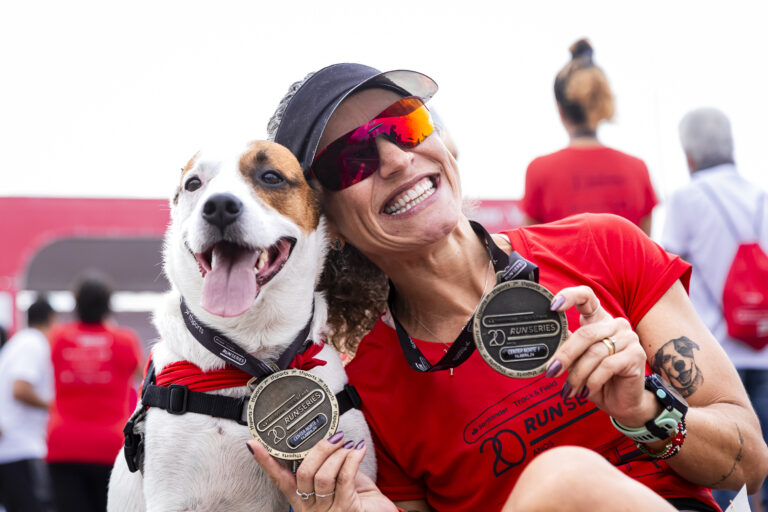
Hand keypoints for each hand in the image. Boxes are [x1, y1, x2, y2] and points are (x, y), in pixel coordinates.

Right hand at [247, 433, 396, 511]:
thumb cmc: (361, 501)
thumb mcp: (338, 482)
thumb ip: (326, 465)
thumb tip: (323, 440)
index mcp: (304, 501)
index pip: (280, 479)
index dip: (267, 462)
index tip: (254, 444)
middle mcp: (312, 508)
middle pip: (304, 474)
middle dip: (318, 450)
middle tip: (333, 437)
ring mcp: (330, 511)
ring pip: (323, 476)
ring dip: (338, 454)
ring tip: (348, 446)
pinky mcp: (348, 509)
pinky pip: (345, 477)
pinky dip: (352, 458)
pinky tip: (358, 450)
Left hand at [547, 286, 658, 425]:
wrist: (621, 402)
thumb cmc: (596, 379)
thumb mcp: (577, 361)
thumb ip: (566, 346)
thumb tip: (546, 340)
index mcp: (598, 319)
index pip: (586, 296)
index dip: (569, 296)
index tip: (553, 306)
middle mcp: (615, 324)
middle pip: (585, 333)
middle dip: (565, 355)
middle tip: (551, 371)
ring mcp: (628, 338)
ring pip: (594, 353)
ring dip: (577, 375)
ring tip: (569, 390)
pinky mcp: (636, 354)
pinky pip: (607, 366)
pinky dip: (592, 380)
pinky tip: (585, 391)